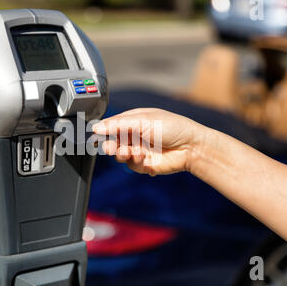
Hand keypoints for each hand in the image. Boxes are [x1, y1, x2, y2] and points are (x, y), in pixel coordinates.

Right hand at [92, 108, 206, 175]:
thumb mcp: (143, 120)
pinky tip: (144, 156)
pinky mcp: (143, 164)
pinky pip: (131, 165)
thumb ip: (119, 124)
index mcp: (133, 121)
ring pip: (119, 155)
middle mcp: (134, 135)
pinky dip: (135, 161)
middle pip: (112, 141)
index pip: (111, 125)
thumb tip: (97, 127)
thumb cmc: (173, 127)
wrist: (191, 147)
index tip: (95, 134)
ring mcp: (138, 150)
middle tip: (111, 146)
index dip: (102, 130)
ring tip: (130, 151)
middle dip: (110, 144)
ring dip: (122, 153)